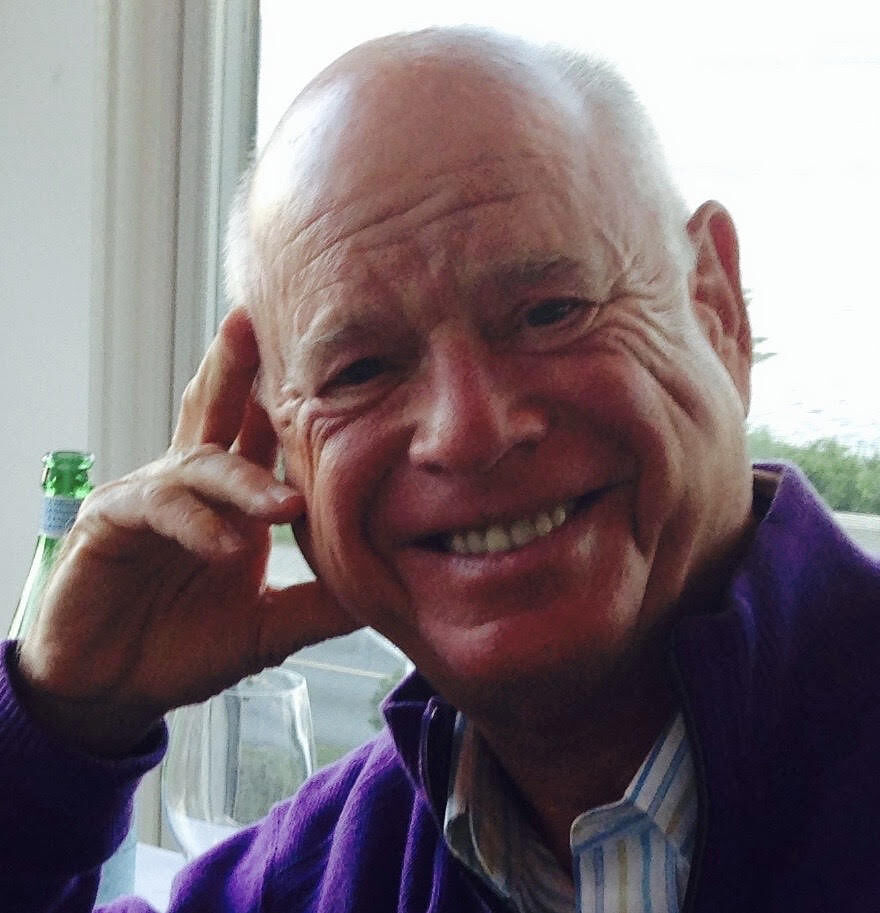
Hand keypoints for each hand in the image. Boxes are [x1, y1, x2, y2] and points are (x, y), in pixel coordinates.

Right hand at [16, 309, 359, 754]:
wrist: (115, 692)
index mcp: (228, 498)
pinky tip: (227, 546)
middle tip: (260, 320)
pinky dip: (198, 526)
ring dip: (244, 482)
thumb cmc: (187, 646)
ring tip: (284, 507)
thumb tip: (390, 592)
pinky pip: (156, 510)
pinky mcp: (107, 524)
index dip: (290, 400)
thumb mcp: (270, 626)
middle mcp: (187, 483)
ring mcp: (145, 498)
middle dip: (238, 365)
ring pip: (198, 463)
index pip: (261, 434)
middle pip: (216, 409)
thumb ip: (320, 604)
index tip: (335, 364)